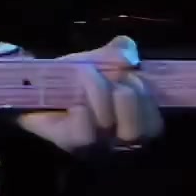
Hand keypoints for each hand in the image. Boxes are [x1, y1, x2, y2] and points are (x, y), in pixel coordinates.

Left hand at [17, 36, 162, 153]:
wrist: (40, 82)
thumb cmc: (79, 77)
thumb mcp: (103, 60)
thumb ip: (120, 53)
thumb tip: (127, 50)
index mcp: (132, 124)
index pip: (154, 126)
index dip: (148, 100)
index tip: (133, 76)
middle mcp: (116, 141)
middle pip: (136, 132)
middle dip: (128, 98)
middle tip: (113, 78)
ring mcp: (91, 144)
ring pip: (107, 129)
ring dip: (99, 94)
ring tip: (87, 73)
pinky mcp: (66, 141)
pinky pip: (82, 136)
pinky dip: (82, 114)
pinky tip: (76, 101)